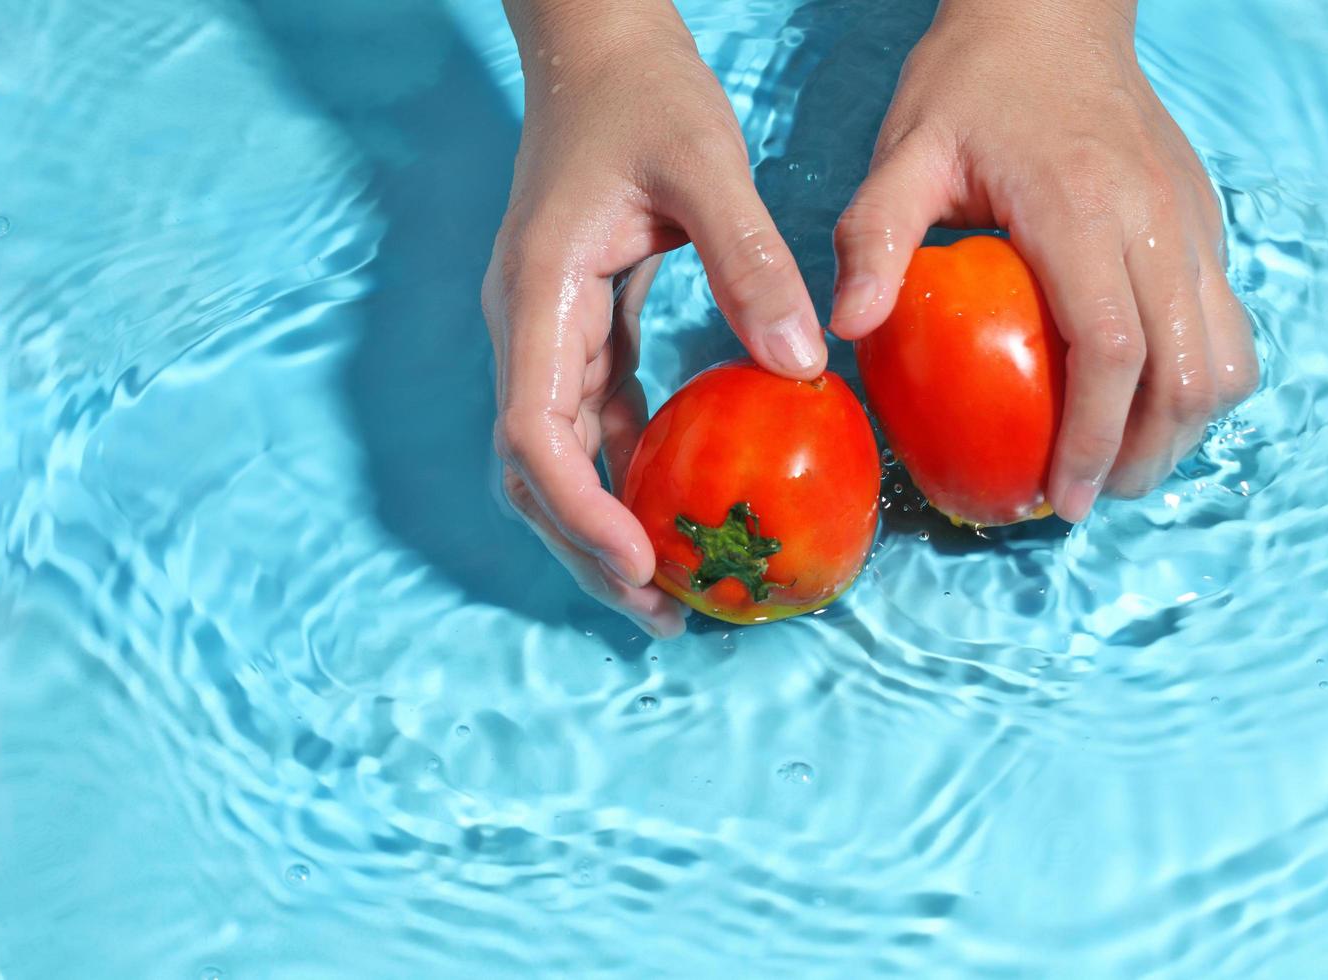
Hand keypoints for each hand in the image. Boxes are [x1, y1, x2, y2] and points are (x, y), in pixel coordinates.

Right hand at [483, 0, 825, 634]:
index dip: (579, 509)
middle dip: (586, 549)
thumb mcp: (705, 164)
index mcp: (539, 295)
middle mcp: (528, 328)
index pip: (533, 432)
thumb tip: (800, 365)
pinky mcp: (580, 328)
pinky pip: (592, 422)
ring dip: (601, 526)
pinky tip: (675, 506)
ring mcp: (548, 332)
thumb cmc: (643, 95)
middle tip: (661, 612)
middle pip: (532, 471)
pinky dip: (625, 475)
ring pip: (557, 458)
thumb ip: (749, 258)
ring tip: (668, 588)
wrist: (597, 49)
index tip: (640, 562)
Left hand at [828, 0, 1258, 521]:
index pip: (1114, 349)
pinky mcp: (1206, 222)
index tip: (1062, 496)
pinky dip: (1195, 381)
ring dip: (1183, 427)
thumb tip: (848, 332)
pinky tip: (1140, 400)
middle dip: (1145, 455)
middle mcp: (1158, 220)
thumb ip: (874, 238)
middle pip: (1188, 371)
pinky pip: (1226, 323)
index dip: (1095, 438)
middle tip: (1089, 497)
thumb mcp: (903, 151)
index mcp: (1083, 209)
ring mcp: (1193, 221)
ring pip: (1227, 356)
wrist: (1053, 13)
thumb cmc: (969, 88)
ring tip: (1120, 461)